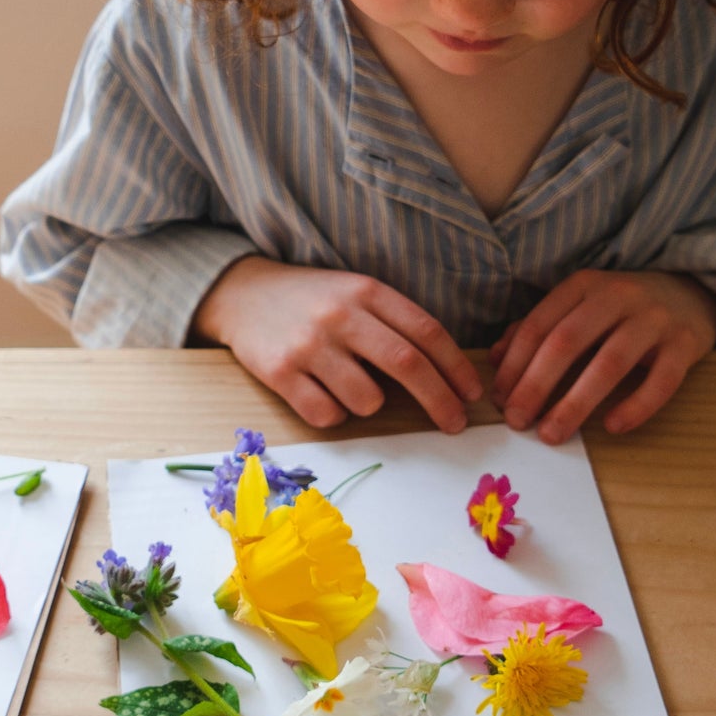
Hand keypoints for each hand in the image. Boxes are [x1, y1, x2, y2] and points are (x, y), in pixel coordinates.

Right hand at [192, 257, 482, 431]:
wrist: (243, 295)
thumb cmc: (313, 301)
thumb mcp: (355, 294)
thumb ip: (394, 324)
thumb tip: (445, 375)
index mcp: (366, 291)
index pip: (426, 331)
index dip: (457, 367)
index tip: (472, 394)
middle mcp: (340, 314)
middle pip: (408, 365)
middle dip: (440, 400)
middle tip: (455, 424)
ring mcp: (309, 344)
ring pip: (368, 399)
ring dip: (370, 404)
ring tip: (349, 385)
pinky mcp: (280, 373)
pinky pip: (327, 415)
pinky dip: (334, 414)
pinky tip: (320, 392)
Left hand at [489, 270, 715, 442]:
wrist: (691, 293)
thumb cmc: (622, 309)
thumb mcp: (579, 306)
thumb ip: (539, 328)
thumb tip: (495, 358)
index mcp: (584, 286)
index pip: (539, 326)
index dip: (514, 365)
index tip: (498, 400)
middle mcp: (617, 295)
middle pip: (567, 342)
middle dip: (536, 385)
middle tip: (517, 421)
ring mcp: (654, 318)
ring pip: (609, 362)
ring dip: (576, 402)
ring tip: (553, 434)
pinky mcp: (686, 342)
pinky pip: (661, 380)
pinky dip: (636, 405)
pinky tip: (613, 427)